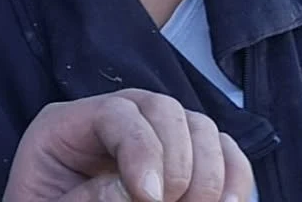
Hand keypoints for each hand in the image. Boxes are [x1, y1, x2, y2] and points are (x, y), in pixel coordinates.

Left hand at [0, 90, 252, 201]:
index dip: (143, 151)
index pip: (116, 113)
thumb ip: (90, 198)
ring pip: (200, 127)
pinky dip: (235, 179)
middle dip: (180, 162)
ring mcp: (151, 138)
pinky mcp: (182, 164)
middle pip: (164, 108)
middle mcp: (112, 121)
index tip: (151, 198)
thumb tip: (144, 190)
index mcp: (65, 127)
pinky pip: (224, 154)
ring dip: (210, 173)